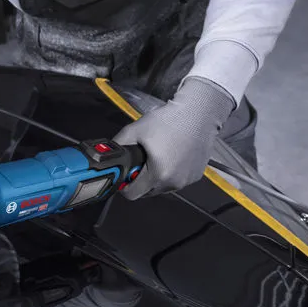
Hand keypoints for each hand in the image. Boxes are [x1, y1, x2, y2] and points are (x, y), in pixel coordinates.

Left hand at [113, 77, 235, 199]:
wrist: (199, 112)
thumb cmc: (170, 120)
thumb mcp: (135, 130)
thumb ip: (118, 145)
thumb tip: (108, 154)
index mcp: (158, 175)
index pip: (132, 194)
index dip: (124, 185)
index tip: (125, 175)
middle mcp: (174, 182)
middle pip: (147, 192)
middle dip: (140, 180)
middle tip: (140, 162)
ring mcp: (186, 180)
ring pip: (162, 188)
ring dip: (155, 178)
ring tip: (157, 157)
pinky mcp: (196, 176)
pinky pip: (176, 181)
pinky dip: (171, 173)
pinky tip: (171, 156)